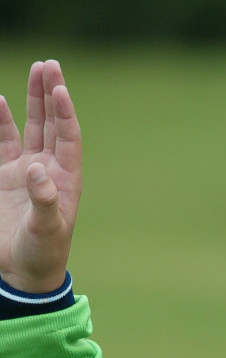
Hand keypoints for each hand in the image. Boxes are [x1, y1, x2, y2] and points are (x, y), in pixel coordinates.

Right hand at [0, 59, 81, 291]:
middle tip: (50, 64)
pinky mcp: (6, 177)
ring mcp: (27, 171)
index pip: (67, 137)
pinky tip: (0, 102)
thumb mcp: (47, 231)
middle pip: (51, 124)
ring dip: (32, 100)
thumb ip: (44, 201)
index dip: (64, 112)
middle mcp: (49, 170)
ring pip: (30, 127)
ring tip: (37, 69)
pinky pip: (3, 142)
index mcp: (66, 180)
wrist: (22, 273)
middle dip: (51, 94)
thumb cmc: (42, 254)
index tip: (60, 87)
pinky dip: (1, 122)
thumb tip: (38, 169)